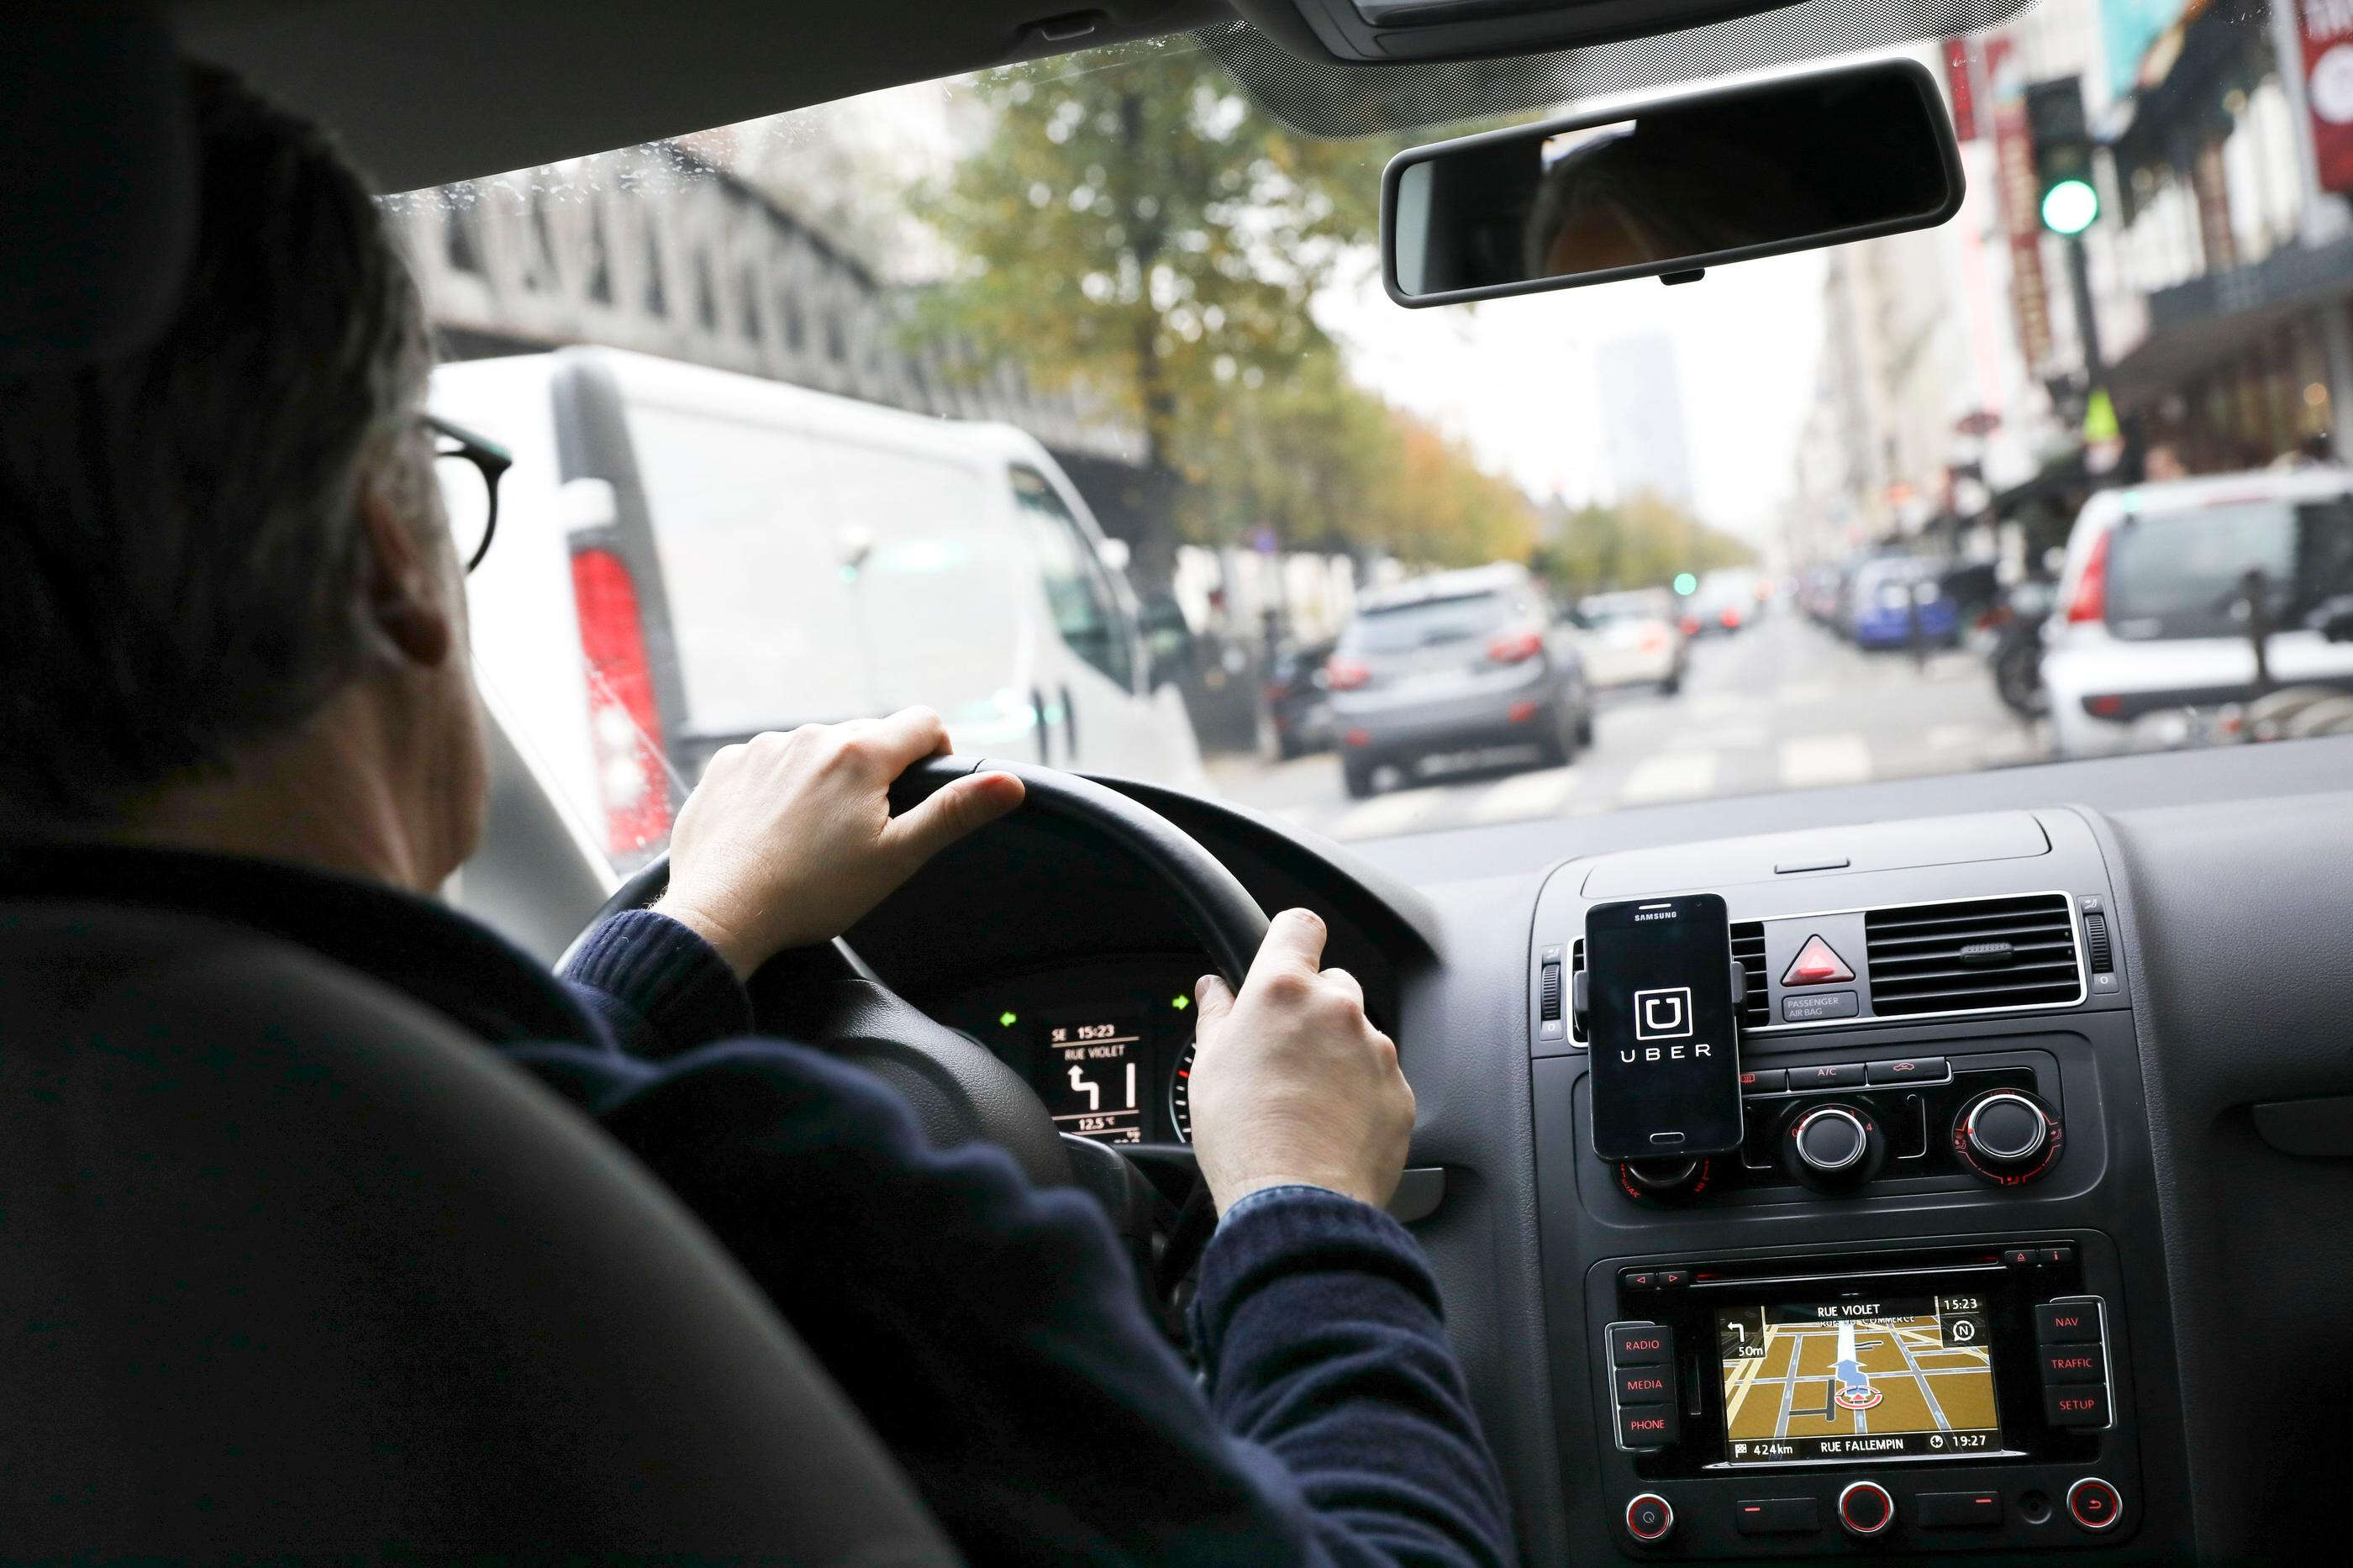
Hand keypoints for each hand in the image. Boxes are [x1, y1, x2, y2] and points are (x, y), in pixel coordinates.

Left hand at [656, 708, 1023, 976]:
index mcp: (859, 753)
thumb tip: (1010, 782)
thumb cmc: (811, 894)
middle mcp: (810, 736)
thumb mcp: (897, 857)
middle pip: (869, 737)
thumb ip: (954, 813)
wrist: (718, 915)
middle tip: (868, 831)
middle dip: (879, 773)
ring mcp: (763, 748)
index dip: (938, 753)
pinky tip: (775, 832)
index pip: (924, 722)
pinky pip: (770, 762)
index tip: (925, 793)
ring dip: (828, 778)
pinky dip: (781, 787)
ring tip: (816, 837)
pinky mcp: (726, 766)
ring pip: (818, 750)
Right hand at [1188, 908, 1414, 1214]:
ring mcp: (1375, 1051)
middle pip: (1333, 984)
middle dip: (1313, 1008)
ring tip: (1306, 1100)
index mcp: (1284, 991)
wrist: (1296, 1201)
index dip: (1293, 938)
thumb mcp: (1209, 1066)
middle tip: (1284, 1052)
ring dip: (1339, 1053)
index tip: (1288, 954)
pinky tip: (1331, 1124)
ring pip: (1359, 1034)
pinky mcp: (1400, 1092)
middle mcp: (1337, 1010)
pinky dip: (1361, 1092)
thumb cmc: (1245, 1137)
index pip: (1300, 926)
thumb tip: (1213, 989)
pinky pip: (1380, 1077)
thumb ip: (1217, 1015)